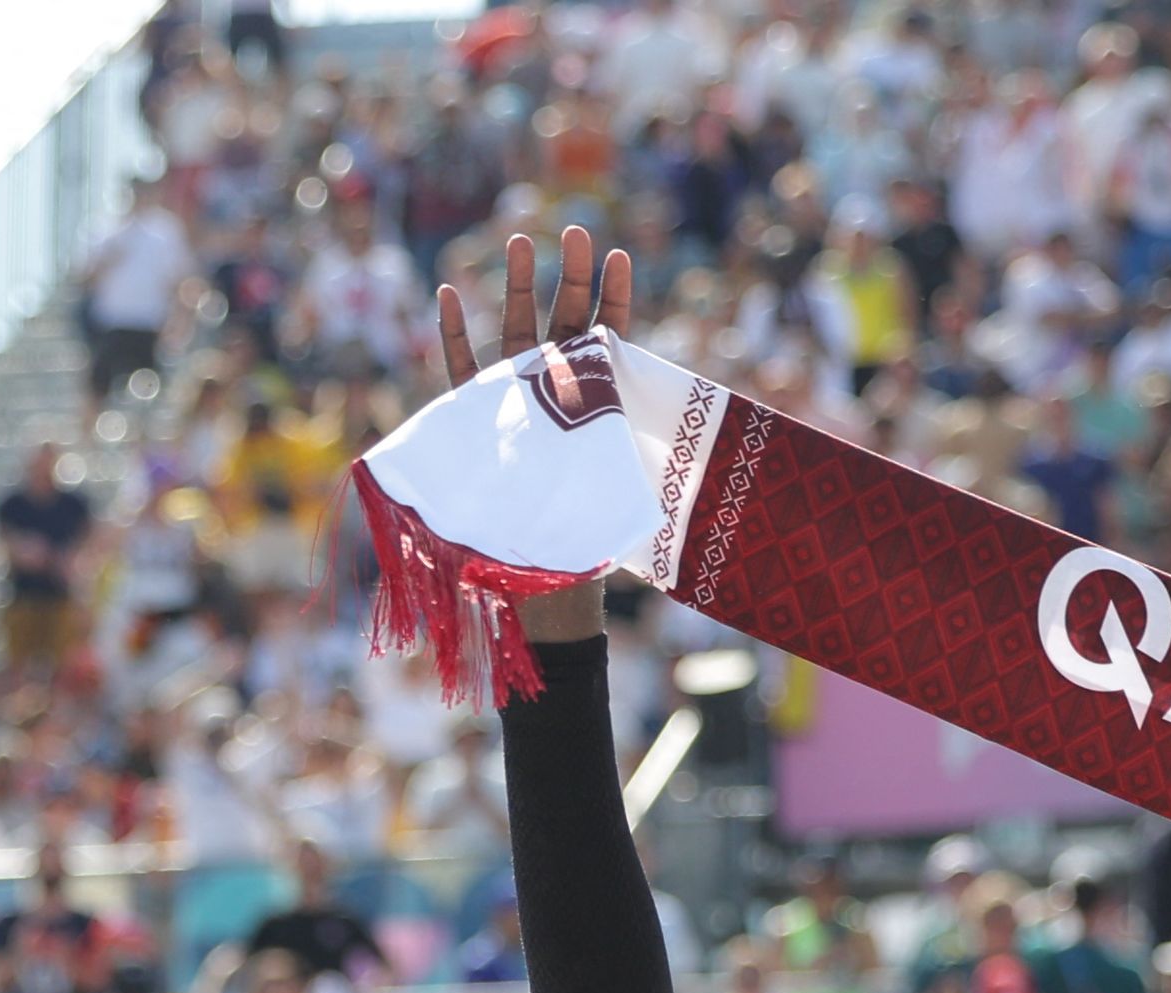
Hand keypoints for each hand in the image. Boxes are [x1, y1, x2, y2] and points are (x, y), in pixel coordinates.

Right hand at [431, 228, 634, 646]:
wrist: (541, 585)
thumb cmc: (589, 538)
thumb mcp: (628, 482)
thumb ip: (646, 449)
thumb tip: (719, 438)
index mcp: (594, 403)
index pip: (606, 337)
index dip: (613, 298)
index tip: (619, 256)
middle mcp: (554, 395)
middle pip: (562, 322)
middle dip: (569, 276)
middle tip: (574, 230)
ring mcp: (512, 404)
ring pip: (514, 334)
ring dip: (518, 287)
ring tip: (521, 239)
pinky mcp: (476, 423)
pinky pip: (460, 373)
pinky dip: (454, 335)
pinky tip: (452, 293)